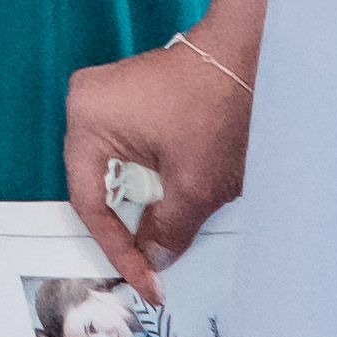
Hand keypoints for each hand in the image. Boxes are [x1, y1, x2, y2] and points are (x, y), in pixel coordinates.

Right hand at [59, 36, 251, 298]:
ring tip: (160, 240)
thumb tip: (152, 259)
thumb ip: (167, 231)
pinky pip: (125, 151)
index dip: (118, 248)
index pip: (90, 201)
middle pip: (96, 184)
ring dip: (137, 204)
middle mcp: (86, 102)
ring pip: (112, 170)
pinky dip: (145, 180)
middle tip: (149, 266)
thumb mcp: (194, 187)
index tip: (143, 278)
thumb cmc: (219, 107)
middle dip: (125, 226)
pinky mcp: (128, 96)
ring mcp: (106, 95)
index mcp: (88, 120)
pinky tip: (168, 202)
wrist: (251, 57)